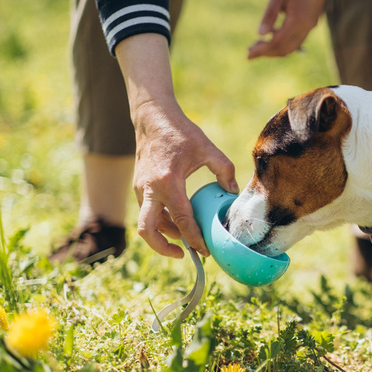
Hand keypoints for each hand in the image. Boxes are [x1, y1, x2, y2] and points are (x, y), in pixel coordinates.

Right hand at [131, 100, 237, 257]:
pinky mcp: (138, 186)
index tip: (205, 250)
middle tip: (185, 254)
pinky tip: (178, 221)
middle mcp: (150, 188)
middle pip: (148, 231)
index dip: (194, 238)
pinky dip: (161, 221)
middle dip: (164, 249)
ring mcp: (140, 188)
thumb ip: (225, 170)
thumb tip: (233, 192)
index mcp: (168, 181)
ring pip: (146, 224)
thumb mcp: (207, 149)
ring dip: (164, 234)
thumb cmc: (180, 132)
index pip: (181, 219)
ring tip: (186, 238)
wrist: (152, 117)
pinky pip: (147, 212)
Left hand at [248, 0, 326, 58]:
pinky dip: (283, 41)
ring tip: (258, 44)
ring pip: (292, 46)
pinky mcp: (311, 22)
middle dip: (268, 52)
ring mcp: (310, 25)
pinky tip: (272, 34)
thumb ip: (270, 15)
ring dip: (275, 48)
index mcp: (299, 20)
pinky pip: (296, 39)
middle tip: (250, 52)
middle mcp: (307, 27)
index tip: (249, 55)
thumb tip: (260, 34)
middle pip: (286, 49)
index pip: (278, 42)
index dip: (263, 50)